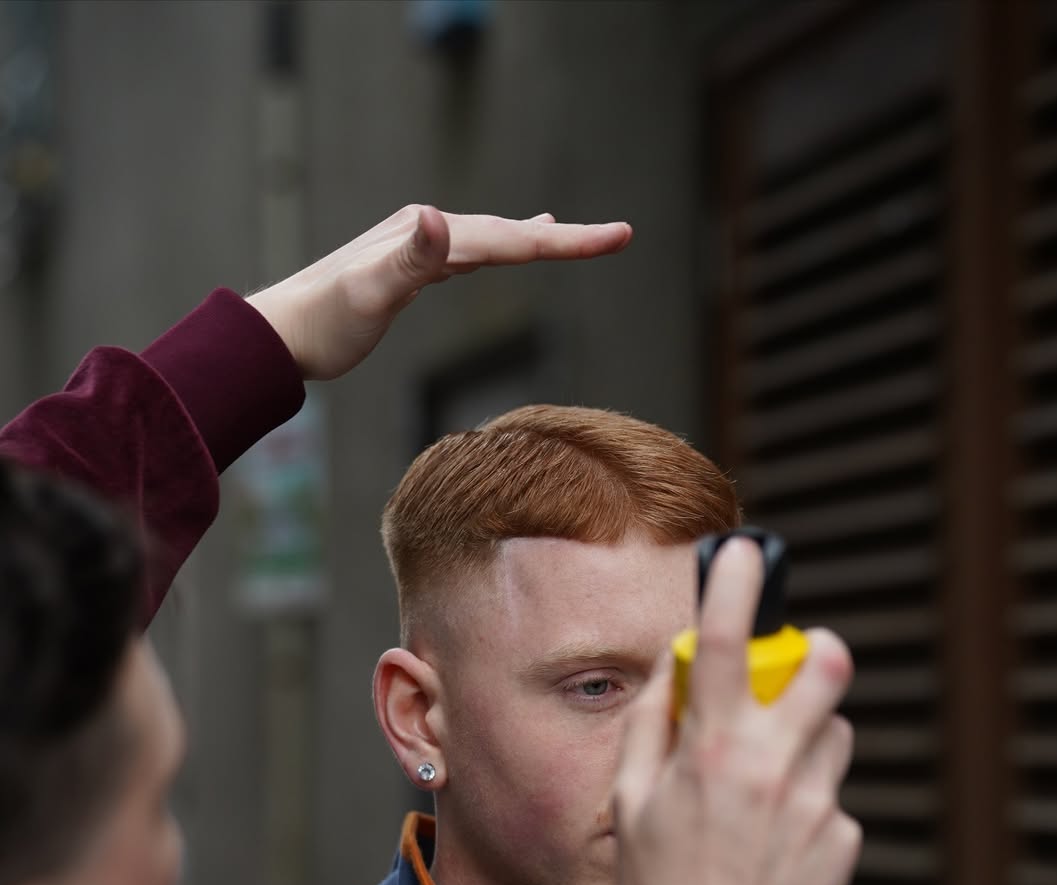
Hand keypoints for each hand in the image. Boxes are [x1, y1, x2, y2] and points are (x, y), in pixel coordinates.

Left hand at [246, 204, 631, 380]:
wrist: (278, 334)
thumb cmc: (324, 323)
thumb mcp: (368, 292)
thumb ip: (408, 257)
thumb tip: (436, 217)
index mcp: (428, 235)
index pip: (510, 239)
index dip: (566, 243)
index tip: (617, 238)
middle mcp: (426, 232)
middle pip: (508, 234)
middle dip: (564, 240)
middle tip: (617, 237)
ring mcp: (417, 248)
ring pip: (489, 241)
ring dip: (532, 239)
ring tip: (569, 236)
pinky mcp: (407, 270)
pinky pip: (466, 255)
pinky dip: (495, 251)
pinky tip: (500, 252)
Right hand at [613, 538, 860, 884]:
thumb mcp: (631, 804)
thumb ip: (650, 730)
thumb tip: (671, 677)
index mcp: (708, 751)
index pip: (720, 642)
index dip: (733, 585)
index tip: (741, 554)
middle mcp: (768, 765)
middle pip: (823, 667)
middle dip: (817, 651)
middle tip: (804, 663)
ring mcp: (814, 801)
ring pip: (833, 733)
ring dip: (809, 739)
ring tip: (772, 786)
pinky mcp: (842, 837)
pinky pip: (832, 798)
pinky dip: (809, 806)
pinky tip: (778, 847)